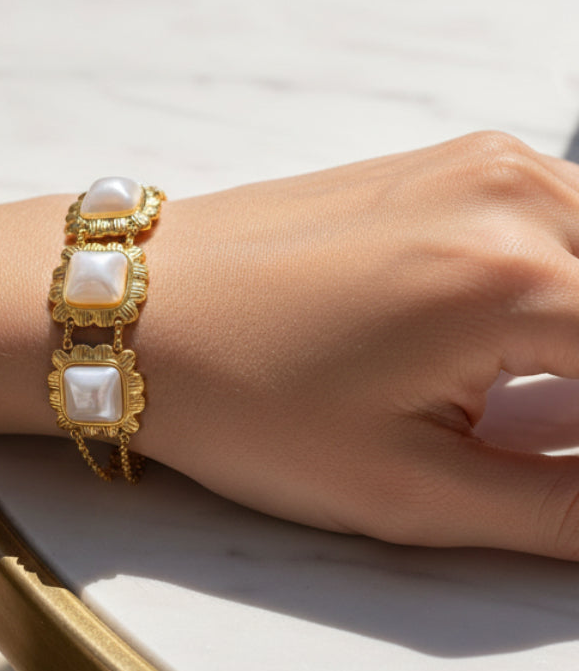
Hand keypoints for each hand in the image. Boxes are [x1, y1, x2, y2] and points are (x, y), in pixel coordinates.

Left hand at [134, 131, 578, 559]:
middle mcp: (517, 195)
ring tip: (531, 405)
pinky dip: (570, 284)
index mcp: (517, 281)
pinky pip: (566, 221)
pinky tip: (524, 344)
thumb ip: (563, 509)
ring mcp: (483, 164)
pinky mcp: (450, 162)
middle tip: (540, 437)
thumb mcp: (405, 487)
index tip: (563, 470)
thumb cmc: (242, 400)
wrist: (136, 307)